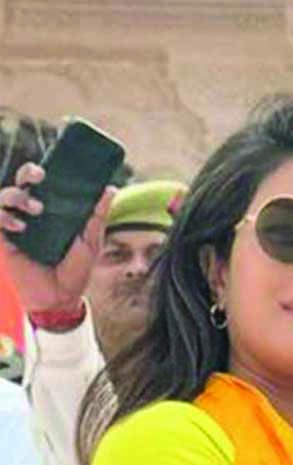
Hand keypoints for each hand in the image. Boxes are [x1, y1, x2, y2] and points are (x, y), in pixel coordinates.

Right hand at [0, 162, 115, 313]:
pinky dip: (4, 216)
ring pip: (3, 196)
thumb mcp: (90, 241)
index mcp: (52, 211)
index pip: (42, 182)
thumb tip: (110, 188)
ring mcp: (15, 226)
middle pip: (21, 182)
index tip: (51, 166)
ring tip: (36, 209)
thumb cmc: (76, 269)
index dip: (41, 169)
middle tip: (40, 175)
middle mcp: (31, 214)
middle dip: (27, 172)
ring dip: (17, 196)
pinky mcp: (3, 241)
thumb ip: (96, 215)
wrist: (61, 298)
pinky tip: (20, 226)